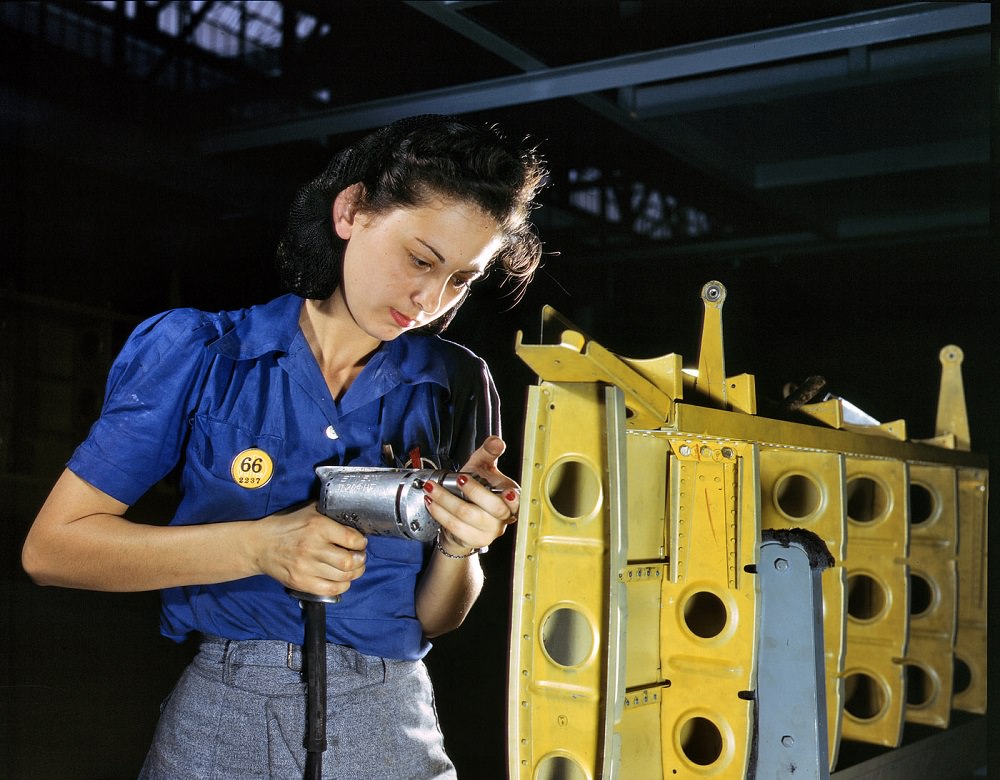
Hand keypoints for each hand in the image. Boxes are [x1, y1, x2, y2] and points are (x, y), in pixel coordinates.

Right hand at [253, 503, 367, 598]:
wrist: (259, 545)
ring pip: (343, 577)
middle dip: (360, 560)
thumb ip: (331, 512)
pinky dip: (342, 586)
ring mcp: (306, 567)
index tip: (360, 543)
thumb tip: (354, 516)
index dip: (361, 542)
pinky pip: (331, 590)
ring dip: (354, 573)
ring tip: (353, 568)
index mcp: (317, 526)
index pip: (352, 539)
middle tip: (359, 557)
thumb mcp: (309, 510)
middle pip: (349, 561)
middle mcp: (312, 547)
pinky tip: (341, 579)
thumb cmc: (286, 526)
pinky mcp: (301, 582)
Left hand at [423, 436, 519, 554]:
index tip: (508, 493)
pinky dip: (440, 512)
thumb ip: (488, 452)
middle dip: (474, 491)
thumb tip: (497, 442)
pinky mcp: (474, 540)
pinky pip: (455, 527)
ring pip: (467, 515)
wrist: (462, 517)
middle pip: (492, 507)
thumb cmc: (475, 488)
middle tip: (459, 478)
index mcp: (510, 497)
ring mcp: (490, 531)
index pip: (516, 499)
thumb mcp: (481, 466)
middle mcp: (504, 517)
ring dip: (445, 500)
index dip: (514, 498)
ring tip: (432, 488)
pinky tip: (432, 502)